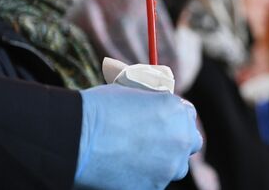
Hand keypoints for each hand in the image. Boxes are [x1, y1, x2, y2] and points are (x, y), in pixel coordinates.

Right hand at [74, 84, 202, 189]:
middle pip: (191, 142)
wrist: (78, 136)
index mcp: (177, 110)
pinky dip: (143, 178)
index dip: (174, 118)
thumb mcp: (131, 89)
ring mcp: (170, 166)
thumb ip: (150, 97)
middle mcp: (181, 138)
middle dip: (177, 141)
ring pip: (174, 167)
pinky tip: (123, 168)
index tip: (163, 122)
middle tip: (156, 141)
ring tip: (134, 155)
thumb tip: (155, 97)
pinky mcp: (154, 187)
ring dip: (162, 162)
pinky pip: (154, 182)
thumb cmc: (99, 108)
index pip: (188, 115)